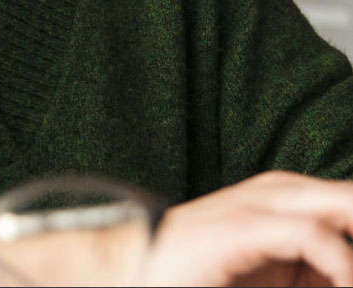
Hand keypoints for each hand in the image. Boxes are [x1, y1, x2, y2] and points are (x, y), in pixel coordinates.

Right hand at [140, 171, 352, 286]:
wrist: (140, 269)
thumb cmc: (202, 277)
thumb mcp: (273, 276)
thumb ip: (320, 269)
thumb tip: (346, 267)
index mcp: (285, 204)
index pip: (343, 203)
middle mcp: (274, 195)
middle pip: (343, 197)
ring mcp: (255, 206)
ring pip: (331, 204)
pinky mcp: (240, 228)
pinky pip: (304, 233)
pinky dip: (336, 257)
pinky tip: (345, 276)